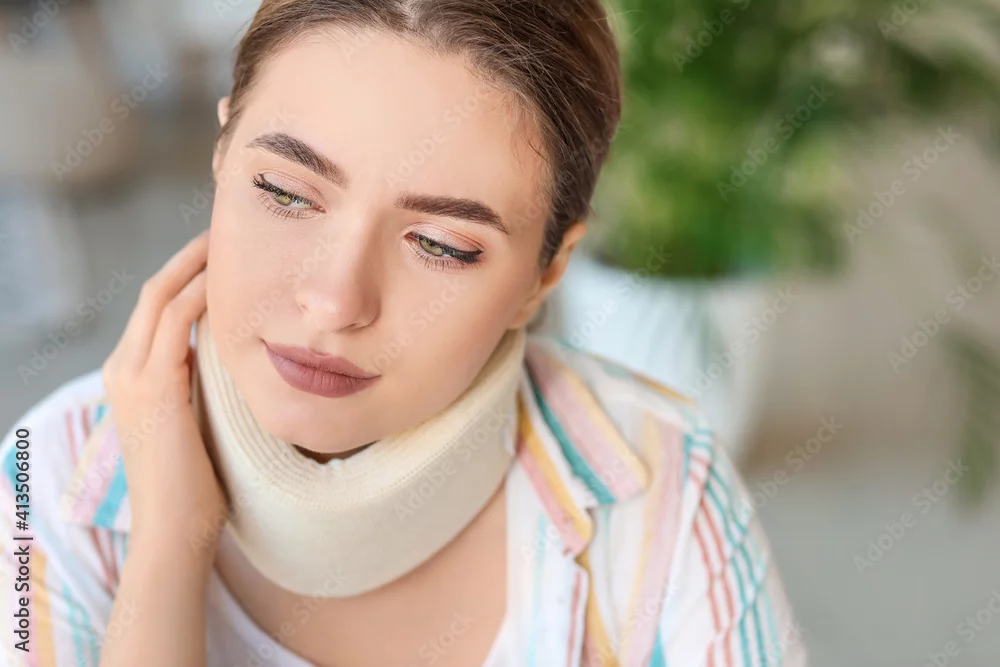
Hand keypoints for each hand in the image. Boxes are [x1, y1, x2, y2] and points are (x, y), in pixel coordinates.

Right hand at [101, 230, 224, 558]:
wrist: (176, 530)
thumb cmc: (199, 482)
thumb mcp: (200, 417)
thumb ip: (206, 382)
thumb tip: (242, 354)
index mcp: (132, 373)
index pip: (159, 304)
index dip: (191, 271)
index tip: (230, 249)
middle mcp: (123, 366)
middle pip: (157, 288)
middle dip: (195, 254)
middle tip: (234, 228)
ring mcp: (132, 375)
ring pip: (163, 295)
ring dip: (201, 263)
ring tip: (236, 239)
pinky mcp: (153, 387)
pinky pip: (178, 321)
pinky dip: (203, 292)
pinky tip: (233, 278)